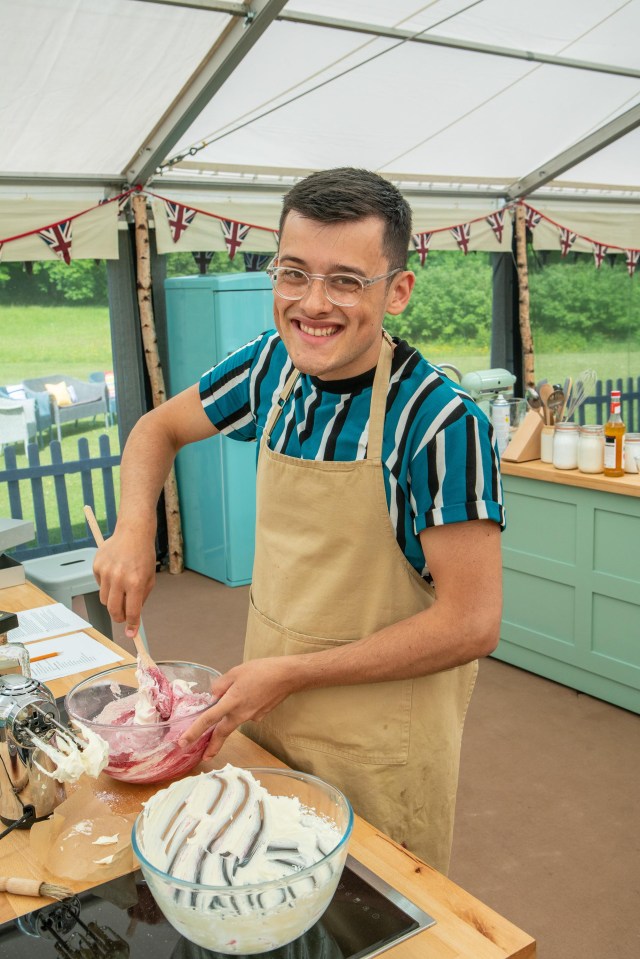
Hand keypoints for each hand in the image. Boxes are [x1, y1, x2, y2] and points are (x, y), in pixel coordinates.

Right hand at [92, 525, 155, 636]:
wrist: (133, 533)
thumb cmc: (143, 556)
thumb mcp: (149, 579)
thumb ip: (141, 598)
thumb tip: (132, 616)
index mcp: (135, 582)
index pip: (132, 611)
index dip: (131, 625)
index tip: (131, 633)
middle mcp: (119, 578)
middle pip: (113, 610)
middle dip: (118, 618)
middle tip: (122, 618)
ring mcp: (106, 572)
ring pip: (104, 599)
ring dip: (112, 601)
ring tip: (120, 590)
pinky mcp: (96, 566)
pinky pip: (99, 585)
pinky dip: (106, 584)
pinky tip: (114, 573)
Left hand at [179, 658, 296, 758]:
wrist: (288, 676)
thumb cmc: (262, 670)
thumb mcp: (236, 672)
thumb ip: (220, 684)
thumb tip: (213, 696)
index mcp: (232, 702)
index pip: (209, 720)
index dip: (194, 732)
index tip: (183, 743)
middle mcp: (241, 714)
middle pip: (222, 732)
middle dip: (212, 746)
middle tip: (204, 756)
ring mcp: (252, 717)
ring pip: (234, 721)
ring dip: (229, 718)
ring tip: (237, 700)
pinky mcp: (260, 715)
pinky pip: (246, 714)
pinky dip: (244, 708)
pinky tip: (252, 694)